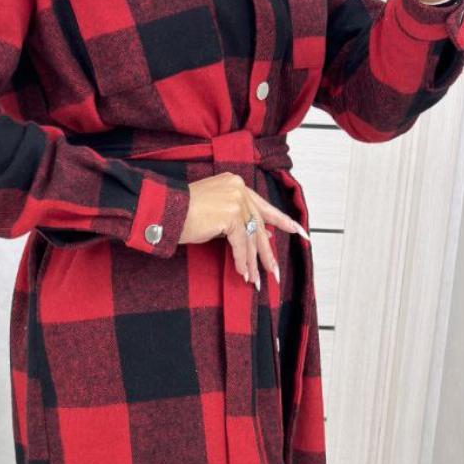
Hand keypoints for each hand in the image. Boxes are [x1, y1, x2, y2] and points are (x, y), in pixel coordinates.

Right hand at [180, 173, 307, 288]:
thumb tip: (261, 237)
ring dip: (253, 262)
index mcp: (236, 184)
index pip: (263, 205)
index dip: (283, 220)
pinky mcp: (230, 215)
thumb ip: (238, 219)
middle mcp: (238, 188)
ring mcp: (235, 201)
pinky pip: (240, 245)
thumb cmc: (182, 213)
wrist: (165, 211)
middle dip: (267, 252)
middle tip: (275, 271)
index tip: (299, 231)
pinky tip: (242, 273)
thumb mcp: (215, 212)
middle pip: (259, 225)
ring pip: (251, 238)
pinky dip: (241, 261)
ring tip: (257, 280)